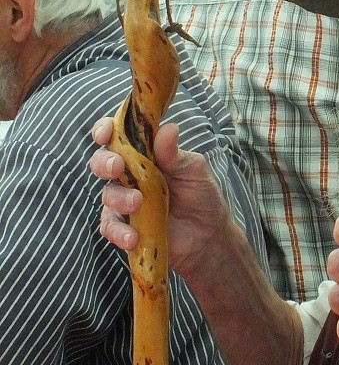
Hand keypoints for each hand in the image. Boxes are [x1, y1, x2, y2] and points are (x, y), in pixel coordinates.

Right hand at [89, 117, 232, 276]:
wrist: (209, 234)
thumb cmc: (201, 194)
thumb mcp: (193, 171)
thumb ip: (175, 154)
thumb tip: (168, 128)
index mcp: (144, 153)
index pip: (118, 136)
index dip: (106, 130)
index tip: (105, 132)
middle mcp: (130, 174)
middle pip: (103, 163)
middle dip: (104, 162)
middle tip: (117, 167)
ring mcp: (125, 201)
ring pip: (107, 194)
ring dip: (118, 198)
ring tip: (137, 203)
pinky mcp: (125, 226)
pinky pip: (110, 227)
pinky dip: (118, 231)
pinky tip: (133, 236)